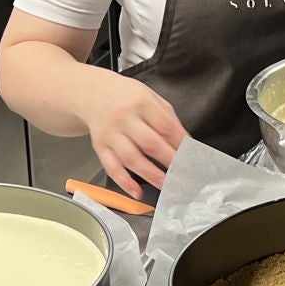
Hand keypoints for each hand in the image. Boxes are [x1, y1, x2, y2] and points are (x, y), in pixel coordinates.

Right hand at [79, 71, 187, 195]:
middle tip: (183, 174)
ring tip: (166, 185)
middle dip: (169, 161)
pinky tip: (136, 192)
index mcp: (141, 102)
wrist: (92, 93)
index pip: (165, 126)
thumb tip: (184, 141)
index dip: (180, 143)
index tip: (192, 156)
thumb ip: (168, 118)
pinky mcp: (100, 147)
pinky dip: (124, 182)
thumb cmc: (125, 96)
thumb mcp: (150, 97)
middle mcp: (124, 118)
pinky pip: (112, 167)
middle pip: (150, 143)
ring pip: (131, 158)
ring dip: (150, 175)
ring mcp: (111, 134)